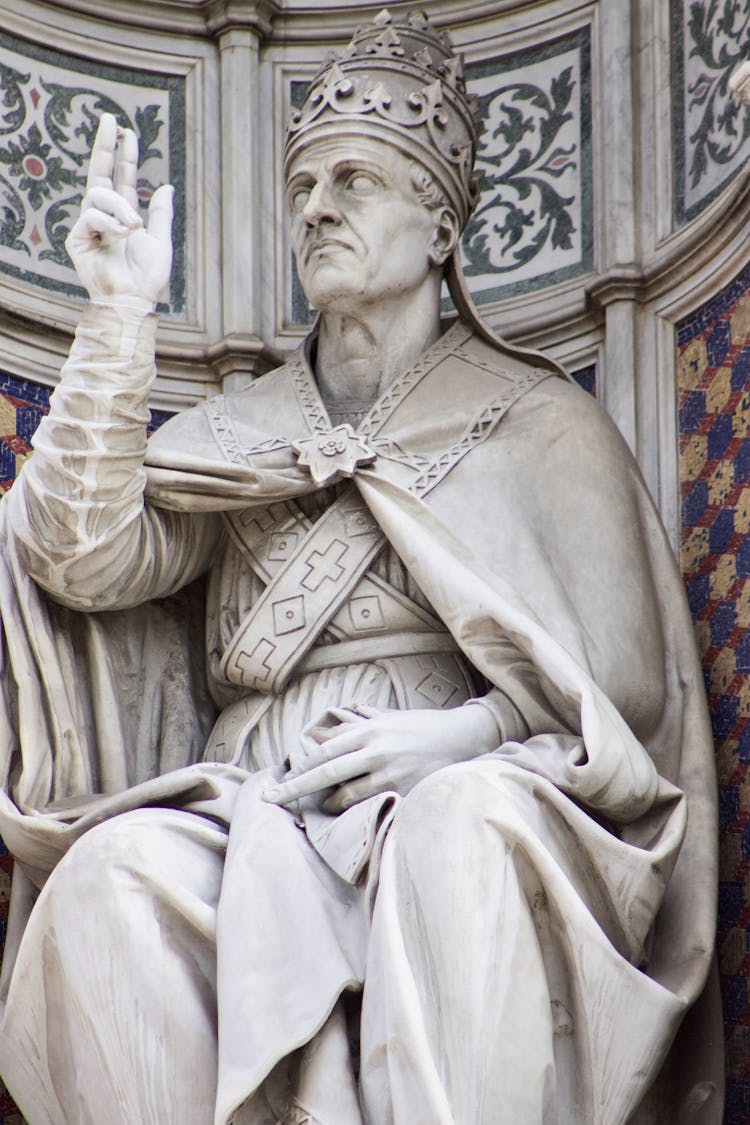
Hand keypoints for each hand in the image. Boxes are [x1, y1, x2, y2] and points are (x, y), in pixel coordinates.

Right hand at [65, 113, 172, 311]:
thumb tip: (166, 186)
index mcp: (123, 216)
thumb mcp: (162, 241)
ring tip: (135, 226)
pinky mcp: (76, 239)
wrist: (134, 300)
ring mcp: (88, 227)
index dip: (124, 155)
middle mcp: (104, 217)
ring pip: (100, 194)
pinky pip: (92, 216)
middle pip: (100, 173)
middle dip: (105, 146)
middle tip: (110, 120)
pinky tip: (121, 236)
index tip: (126, 130)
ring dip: (121, 207)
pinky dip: (110, 223)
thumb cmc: (148, 277)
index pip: (121, 178)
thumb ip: (162, 214)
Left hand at [263, 703, 499, 812]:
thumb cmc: (426, 727)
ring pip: (344, 792)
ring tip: (315, 810)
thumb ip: (365, 721)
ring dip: (326, 803)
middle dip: (293, 786)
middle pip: (324, 770)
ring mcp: (389, 770)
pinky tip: (346, 815)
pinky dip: (353, 811)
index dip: (301, 766)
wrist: (465, 737)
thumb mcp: (392, 718)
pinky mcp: (403, 789)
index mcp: (369, 729)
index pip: (325, 750)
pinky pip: (369, 805)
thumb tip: (340, 718)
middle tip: (268, 798)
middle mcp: (375, 748)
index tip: (281, 777)